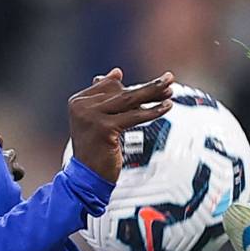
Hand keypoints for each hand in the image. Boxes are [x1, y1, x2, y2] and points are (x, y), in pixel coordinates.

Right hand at [68, 68, 173, 182]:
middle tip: (169, 79)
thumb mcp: (95, 121)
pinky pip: (133, 116)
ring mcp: (91, 116)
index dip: (132, 85)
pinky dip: (152, 111)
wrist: (86, 178)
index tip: (155, 84)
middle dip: (148, 87)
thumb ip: (105, 98)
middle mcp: (82, 106)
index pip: (110, 86)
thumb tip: (116, 73)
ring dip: (153, 94)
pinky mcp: (104, 127)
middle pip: (121, 91)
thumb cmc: (95, 152)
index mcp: (79, 101)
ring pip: (129, 100)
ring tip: (170, 91)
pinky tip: (165, 107)